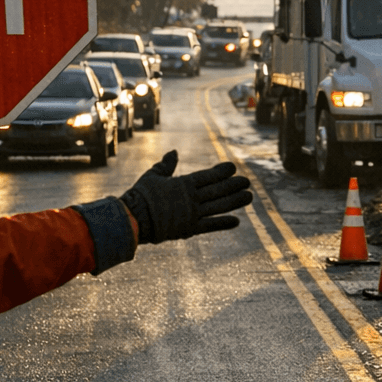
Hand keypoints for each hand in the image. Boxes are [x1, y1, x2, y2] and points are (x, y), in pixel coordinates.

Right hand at [119, 150, 251, 243]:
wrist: (132, 219)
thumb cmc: (140, 195)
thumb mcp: (153, 176)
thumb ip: (166, 165)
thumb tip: (174, 152)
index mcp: (182, 184)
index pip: (206, 176)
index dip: (221, 172)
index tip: (233, 167)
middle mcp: (190, 198)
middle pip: (217, 190)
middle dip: (233, 185)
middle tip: (247, 181)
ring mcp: (191, 214)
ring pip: (218, 207)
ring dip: (235, 202)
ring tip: (249, 197)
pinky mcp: (188, 229)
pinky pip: (210, 226)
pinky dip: (223, 224)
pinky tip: (236, 221)